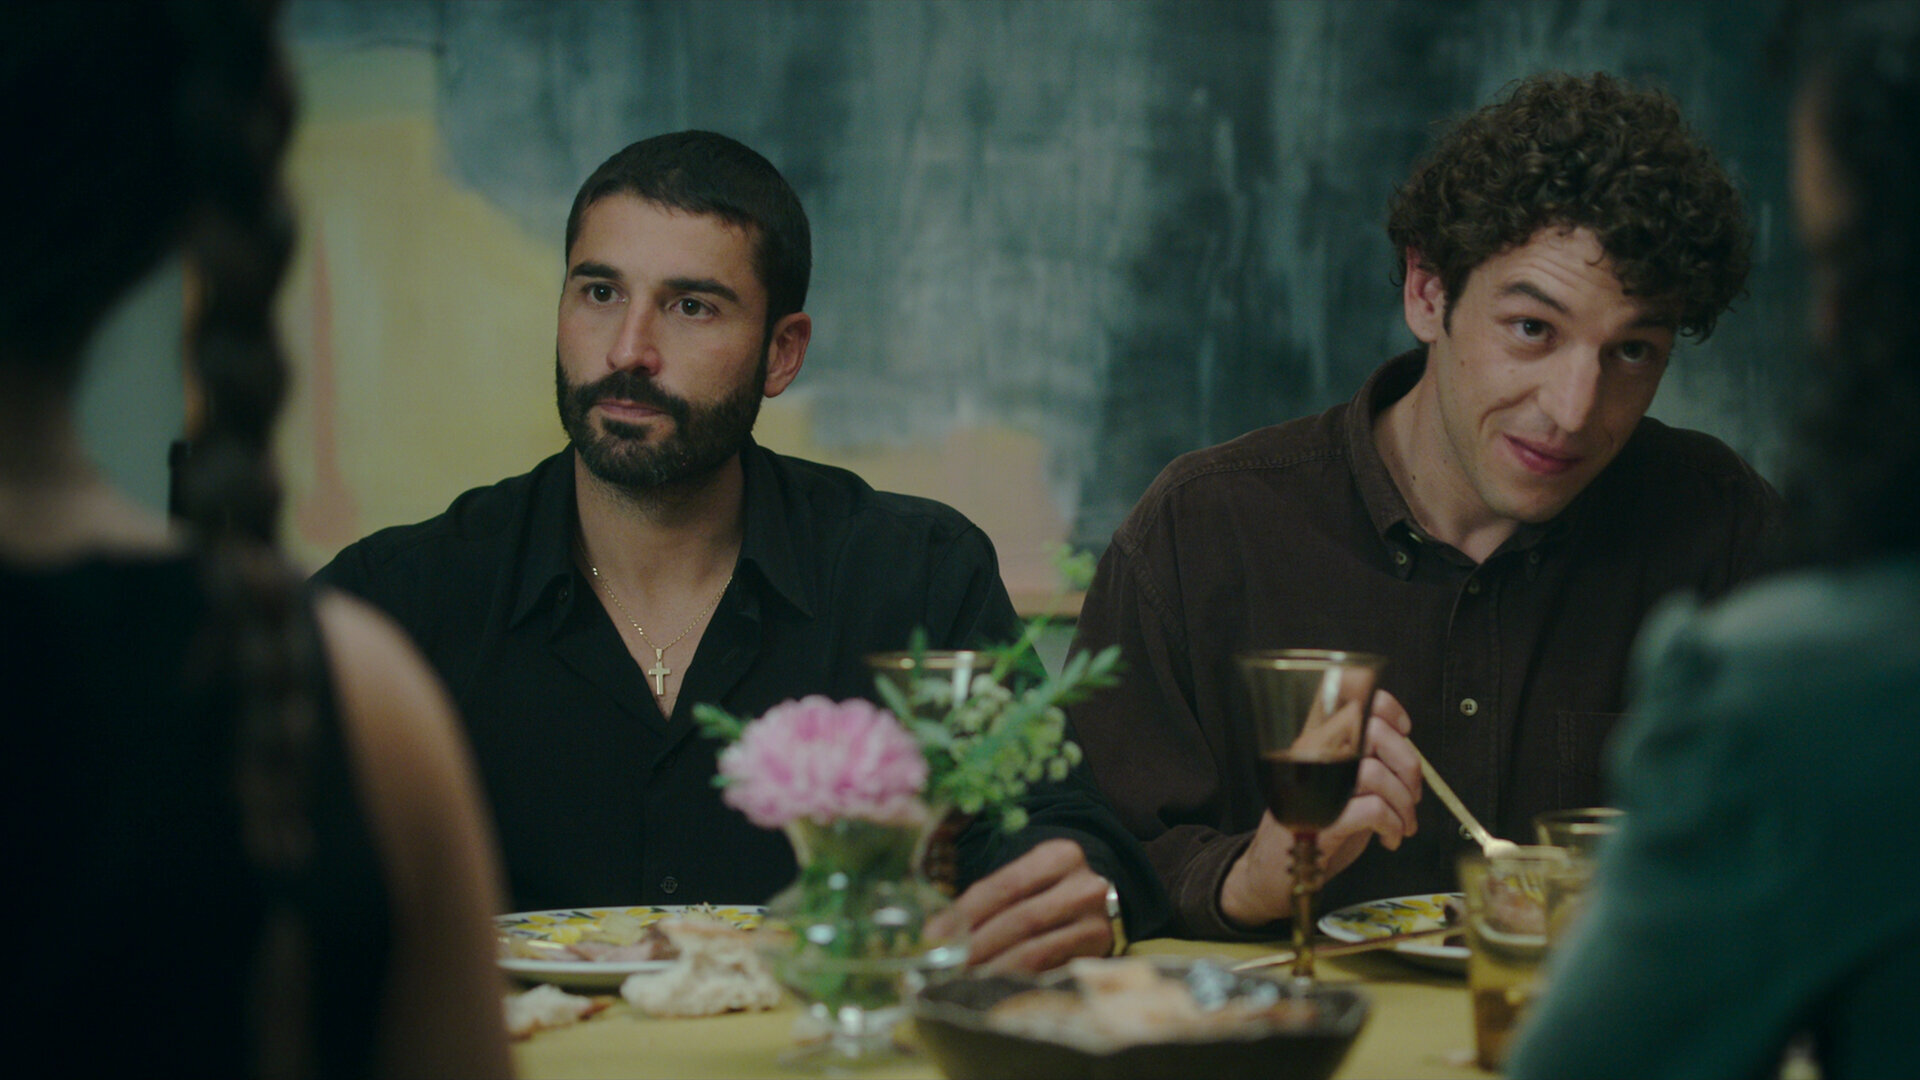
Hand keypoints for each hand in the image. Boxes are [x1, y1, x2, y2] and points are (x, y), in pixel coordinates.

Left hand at [929, 839, 1112, 972]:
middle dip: (977, 946)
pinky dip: (1015, 983)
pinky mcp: (1098, 957)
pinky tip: (991, 989)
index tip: (934, 936)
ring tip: (962, 980)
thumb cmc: (1042, 891)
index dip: (966, 913)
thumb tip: (935, 936)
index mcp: (1060, 855)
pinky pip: (1049, 974)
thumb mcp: (1020, 880)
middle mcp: (1084, 886)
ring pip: (1035, 951)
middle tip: (944, 967)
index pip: (1005, 885)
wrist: (1088, 905)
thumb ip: (984, 900)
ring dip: (992, 969)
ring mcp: (1095, 924)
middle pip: (1020, 919)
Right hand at [1219, 690, 1422, 926]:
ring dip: (1403, 804)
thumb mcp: (1335, 786)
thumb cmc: (1310, 830)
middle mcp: (1310, 757)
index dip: (1387, 709)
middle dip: (1407, 764)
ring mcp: (1312, 787)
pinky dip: (1392, 825)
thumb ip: (1362, 761)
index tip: (1404, 731)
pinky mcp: (1322, 821)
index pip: (1352, 702)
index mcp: (1314, 743)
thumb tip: (1405, 750)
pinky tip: (1388, 836)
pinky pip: (1374, 810)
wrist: (1273, 873)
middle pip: (1372, 732)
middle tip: (1412, 792)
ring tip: (1402, 823)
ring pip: (1376, 773)